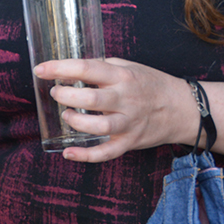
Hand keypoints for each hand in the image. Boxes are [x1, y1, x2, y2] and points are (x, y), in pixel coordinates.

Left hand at [33, 57, 196, 163]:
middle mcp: (126, 98)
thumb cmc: (150, 84)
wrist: (183, 107)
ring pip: (99, 126)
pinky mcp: (130, 141)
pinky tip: (68, 153)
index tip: (40, 70)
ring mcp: (129, 122)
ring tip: (67, 116)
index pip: (87, 68)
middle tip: (56, 93)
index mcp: (123, 75)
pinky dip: (86, 156)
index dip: (60, 68)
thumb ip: (100, 68)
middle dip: (66, 96)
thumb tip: (66, 70)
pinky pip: (107, 152)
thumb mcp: (128, 67)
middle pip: (91, 98)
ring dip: (76, 122)